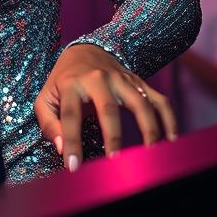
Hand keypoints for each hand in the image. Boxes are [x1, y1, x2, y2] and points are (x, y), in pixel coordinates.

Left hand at [34, 44, 176, 171]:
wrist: (83, 50)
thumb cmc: (62, 81)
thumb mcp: (45, 97)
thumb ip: (49, 123)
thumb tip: (61, 148)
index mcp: (71, 83)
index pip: (70, 115)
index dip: (71, 141)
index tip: (73, 166)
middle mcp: (98, 78)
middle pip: (108, 108)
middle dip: (112, 136)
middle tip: (114, 162)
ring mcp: (121, 79)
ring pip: (140, 102)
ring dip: (148, 129)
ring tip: (149, 154)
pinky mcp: (138, 82)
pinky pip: (159, 99)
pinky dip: (169, 118)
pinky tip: (171, 139)